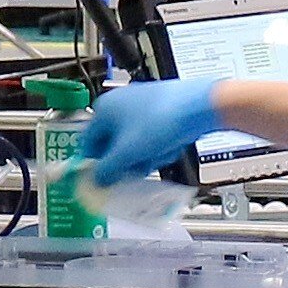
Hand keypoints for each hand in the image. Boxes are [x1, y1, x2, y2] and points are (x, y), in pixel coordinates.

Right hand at [74, 77, 218, 180]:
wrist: (199, 106)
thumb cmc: (161, 122)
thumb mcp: (128, 153)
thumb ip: (107, 170)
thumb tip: (97, 181)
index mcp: (104, 109)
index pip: (88, 144)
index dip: (96, 166)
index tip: (103, 182)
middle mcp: (119, 104)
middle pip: (112, 145)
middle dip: (126, 161)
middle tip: (136, 171)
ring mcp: (140, 105)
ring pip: (134, 143)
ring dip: (145, 156)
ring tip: (159, 154)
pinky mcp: (159, 110)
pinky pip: (151, 136)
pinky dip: (158, 146)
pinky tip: (169, 147)